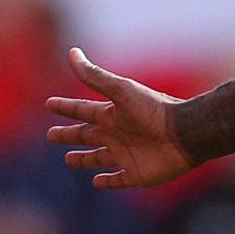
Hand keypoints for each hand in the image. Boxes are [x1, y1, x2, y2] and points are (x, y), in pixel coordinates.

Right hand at [44, 48, 192, 189]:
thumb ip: (94, 76)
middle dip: (69, 135)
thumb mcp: (120, 90)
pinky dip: (107, 182)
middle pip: (86, 135)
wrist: (185, 133)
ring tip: (69, 159)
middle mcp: (117, 134)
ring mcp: (126, 154)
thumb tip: (72, 52)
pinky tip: (96, 182)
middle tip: (51, 136)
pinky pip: (118, 179)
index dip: (66, 107)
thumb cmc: (153, 110)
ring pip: (99, 158)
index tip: (49, 104)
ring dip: (84, 159)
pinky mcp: (137, 174)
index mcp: (112, 114)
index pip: (82, 110)